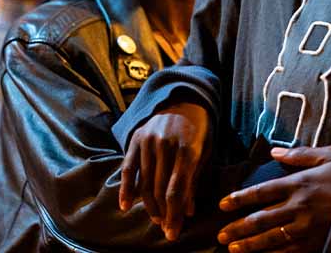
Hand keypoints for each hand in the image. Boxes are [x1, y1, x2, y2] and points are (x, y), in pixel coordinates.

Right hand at [118, 101, 210, 240]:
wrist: (182, 98)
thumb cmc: (199, 129)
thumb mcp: (204, 152)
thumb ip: (195, 180)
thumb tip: (189, 212)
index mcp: (187, 150)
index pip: (176, 191)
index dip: (174, 215)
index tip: (173, 233)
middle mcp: (165, 146)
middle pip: (159, 190)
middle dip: (163, 214)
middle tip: (166, 230)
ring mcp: (148, 142)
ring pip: (144, 183)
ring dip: (149, 206)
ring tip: (155, 219)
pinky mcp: (136, 139)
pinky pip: (127, 169)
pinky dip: (125, 189)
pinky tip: (126, 206)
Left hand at [217, 145, 330, 252]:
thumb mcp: (329, 154)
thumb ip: (300, 154)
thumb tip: (275, 151)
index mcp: (299, 183)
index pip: (261, 192)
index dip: (239, 199)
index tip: (223, 205)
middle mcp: (298, 206)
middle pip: (260, 219)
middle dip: (238, 228)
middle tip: (220, 236)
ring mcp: (307, 227)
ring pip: (271, 239)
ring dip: (250, 245)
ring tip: (233, 250)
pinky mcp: (318, 242)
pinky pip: (290, 252)